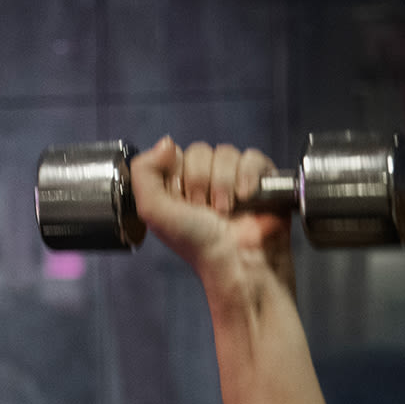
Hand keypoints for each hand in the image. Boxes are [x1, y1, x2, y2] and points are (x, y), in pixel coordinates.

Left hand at [128, 137, 294, 293]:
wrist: (237, 261)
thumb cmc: (196, 243)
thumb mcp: (153, 211)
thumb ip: (143, 173)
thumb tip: (166, 142)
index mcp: (177, 185)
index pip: (174, 154)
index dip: (178, 175)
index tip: (182, 201)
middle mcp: (204, 180)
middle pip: (200, 151)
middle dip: (200, 182)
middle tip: (204, 210)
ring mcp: (233, 178)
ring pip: (226, 152)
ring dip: (223, 183)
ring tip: (225, 210)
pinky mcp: (261, 180)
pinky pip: (253, 157)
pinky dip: (248, 176)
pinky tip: (247, 198)